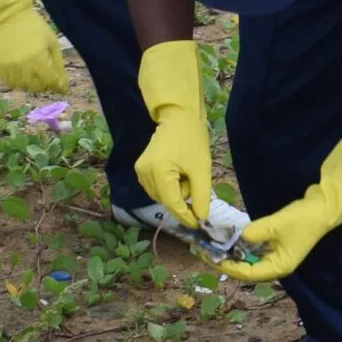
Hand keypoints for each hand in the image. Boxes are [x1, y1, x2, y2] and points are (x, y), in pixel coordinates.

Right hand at [0, 0, 68, 94]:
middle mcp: (23, 66)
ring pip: (24, 87)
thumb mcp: (51, 42)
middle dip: (46, 85)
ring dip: (32, 85)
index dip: (59, 86)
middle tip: (48, 77)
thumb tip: (63, 83)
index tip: (63, 87)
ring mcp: (10, 68)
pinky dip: (18, 83)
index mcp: (39, 58)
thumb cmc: (34, 27)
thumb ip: (58, 64)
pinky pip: (10, 83)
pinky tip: (23, 74)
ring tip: (36, 75)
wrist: (8, 16)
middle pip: (37, 87)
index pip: (51, 81)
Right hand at [132, 38, 209, 227]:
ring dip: (176, 191)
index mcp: (158, 172)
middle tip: (193, 178)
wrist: (178, 118)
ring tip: (185, 172)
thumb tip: (200, 218)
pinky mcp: (140, 169)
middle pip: (166, 200)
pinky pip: (157, 187)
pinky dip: (169, 185)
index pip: (172, 203)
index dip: (186, 216)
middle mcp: (144, 173)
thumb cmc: (192, 141)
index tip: (198, 224)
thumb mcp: (201, 170)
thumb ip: (201, 196)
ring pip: (161, 196)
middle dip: (182, 196)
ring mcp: (139, 171)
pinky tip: (177, 171)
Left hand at [220, 127, 341, 282]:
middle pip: (247, 269)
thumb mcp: (276, 225)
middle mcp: (277, 265)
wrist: (324, 206)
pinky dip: (243, 246)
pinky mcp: (278, 244)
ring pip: (250, 260)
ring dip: (233, 254)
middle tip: (207, 252)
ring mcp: (278, 255)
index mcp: (279, 267)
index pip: (248, 273)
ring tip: (215, 246)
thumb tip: (239, 236)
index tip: (210, 257)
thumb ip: (255, 232)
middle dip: (227, 261)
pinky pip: (255, 250)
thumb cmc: (303, 219)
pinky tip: (232, 239)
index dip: (227, 266)